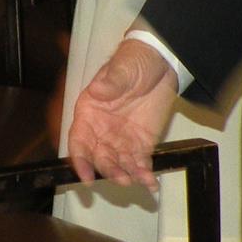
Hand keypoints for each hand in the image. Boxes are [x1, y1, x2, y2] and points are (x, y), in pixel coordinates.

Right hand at [67, 38, 180, 187]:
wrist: (162, 62)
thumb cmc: (135, 60)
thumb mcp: (124, 67)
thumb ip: (112, 81)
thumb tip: (97, 90)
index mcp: (90, 111)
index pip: (79, 140)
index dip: (80, 160)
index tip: (86, 176)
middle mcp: (101, 130)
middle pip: (99, 157)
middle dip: (109, 171)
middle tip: (123, 179)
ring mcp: (121, 139)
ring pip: (119, 164)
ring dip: (127, 175)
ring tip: (141, 180)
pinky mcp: (141, 144)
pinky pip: (140, 163)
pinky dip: (144, 174)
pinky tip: (151, 181)